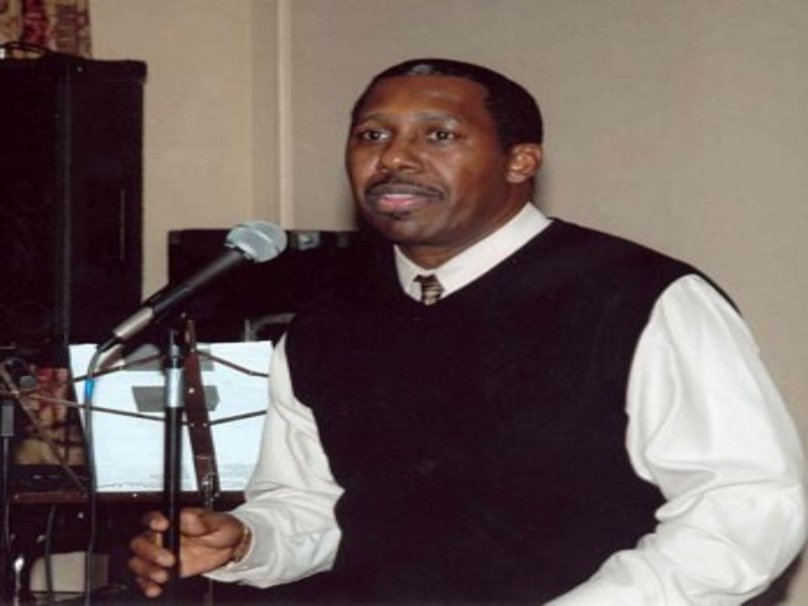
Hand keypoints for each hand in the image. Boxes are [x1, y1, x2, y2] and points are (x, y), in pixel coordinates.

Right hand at [128, 507, 246, 597]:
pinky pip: (146, 579)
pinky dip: (147, 585)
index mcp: (173, 520)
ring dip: (147, 570)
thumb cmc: (222, 529)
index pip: (152, 518)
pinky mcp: (163, 571)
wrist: (229, 548)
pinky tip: (156, 588)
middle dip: (150, 552)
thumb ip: (202, 519)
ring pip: (139, 561)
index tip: (162, 526)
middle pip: (140, 542)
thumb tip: (187, 515)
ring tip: (163, 576)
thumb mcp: (218, 521)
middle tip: (168, 559)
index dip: (153, 521)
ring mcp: (160, 555)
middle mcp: (162, 537)